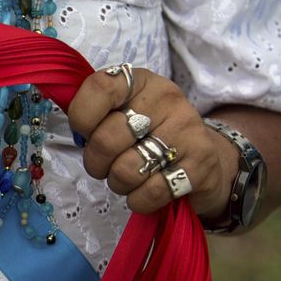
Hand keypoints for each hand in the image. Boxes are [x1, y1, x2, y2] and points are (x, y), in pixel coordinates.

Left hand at [68, 67, 239, 217]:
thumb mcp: (123, 111)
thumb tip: (77, 134)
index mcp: (140, 81)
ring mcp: (187, 130)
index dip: (81, 118)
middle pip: (106, 140)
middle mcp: (166, 99)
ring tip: (127, 178)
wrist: (202, 157)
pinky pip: (151, 192)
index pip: (100, 88)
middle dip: (96, 163)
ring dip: (118, 183)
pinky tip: (144, 192)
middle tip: (104, 166)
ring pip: (126, 170)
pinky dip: (139, 200)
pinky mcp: (201, 164)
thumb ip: (94, 113)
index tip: (85, 133)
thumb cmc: (149, 134)